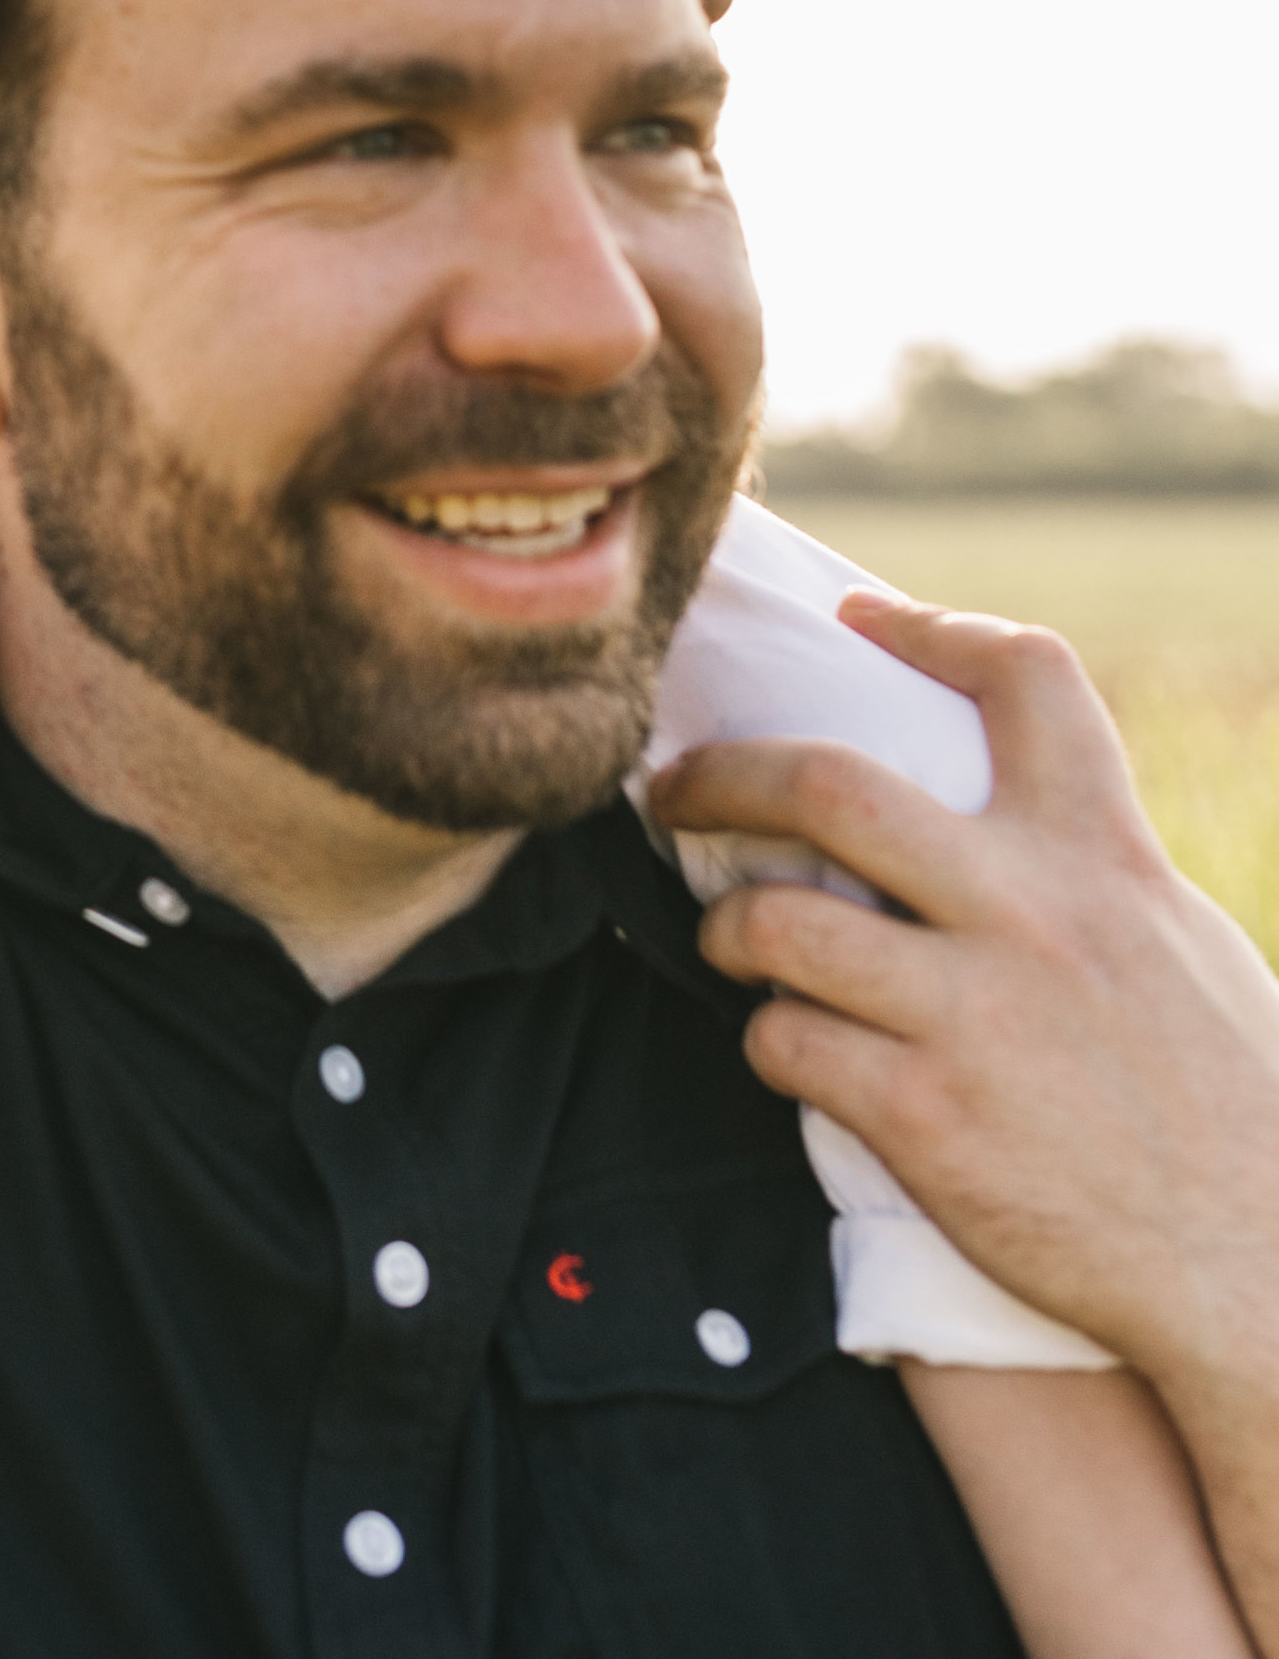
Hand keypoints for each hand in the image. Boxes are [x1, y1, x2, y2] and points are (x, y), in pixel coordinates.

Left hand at [649, 598, 1278, 1623]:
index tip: (856, 616)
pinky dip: (769, 1043)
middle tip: (672, 784)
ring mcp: (973, 1015)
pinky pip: (787, 1046)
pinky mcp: (928, 1122)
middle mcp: (1031, 913)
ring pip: (777, 924)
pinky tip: (786, 1053)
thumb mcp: (1178, 944)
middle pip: (828, 785)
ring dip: (729, 928)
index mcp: (1104, 853)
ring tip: (727, 939)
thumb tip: (1001, 818)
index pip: (1027, 676)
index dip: (931, 626)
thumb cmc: (1227, 1111)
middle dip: (725, 773)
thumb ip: (1088, 872)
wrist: (1261, 1275)